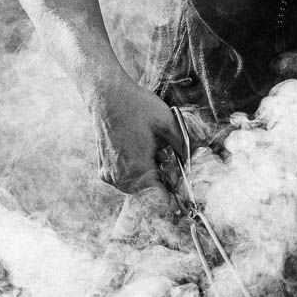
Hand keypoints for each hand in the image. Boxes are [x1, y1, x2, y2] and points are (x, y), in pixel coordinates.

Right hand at [87, 74, 184, 194]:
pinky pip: (126, 180)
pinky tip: (141, 152)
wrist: (106, 95)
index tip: (187, 198)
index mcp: (138, 170)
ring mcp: (110, 175)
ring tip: (156, 152)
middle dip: (165, 184)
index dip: (177, 200)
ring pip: (139, 188)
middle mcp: (120, 178)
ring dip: (151, 177)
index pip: (161, 201)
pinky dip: (137, 172)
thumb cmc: (137, 106)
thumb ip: (184, 148)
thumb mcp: (169, 123)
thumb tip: (193, 165)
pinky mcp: (104, 169)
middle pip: (151, 195)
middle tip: (172, 163)